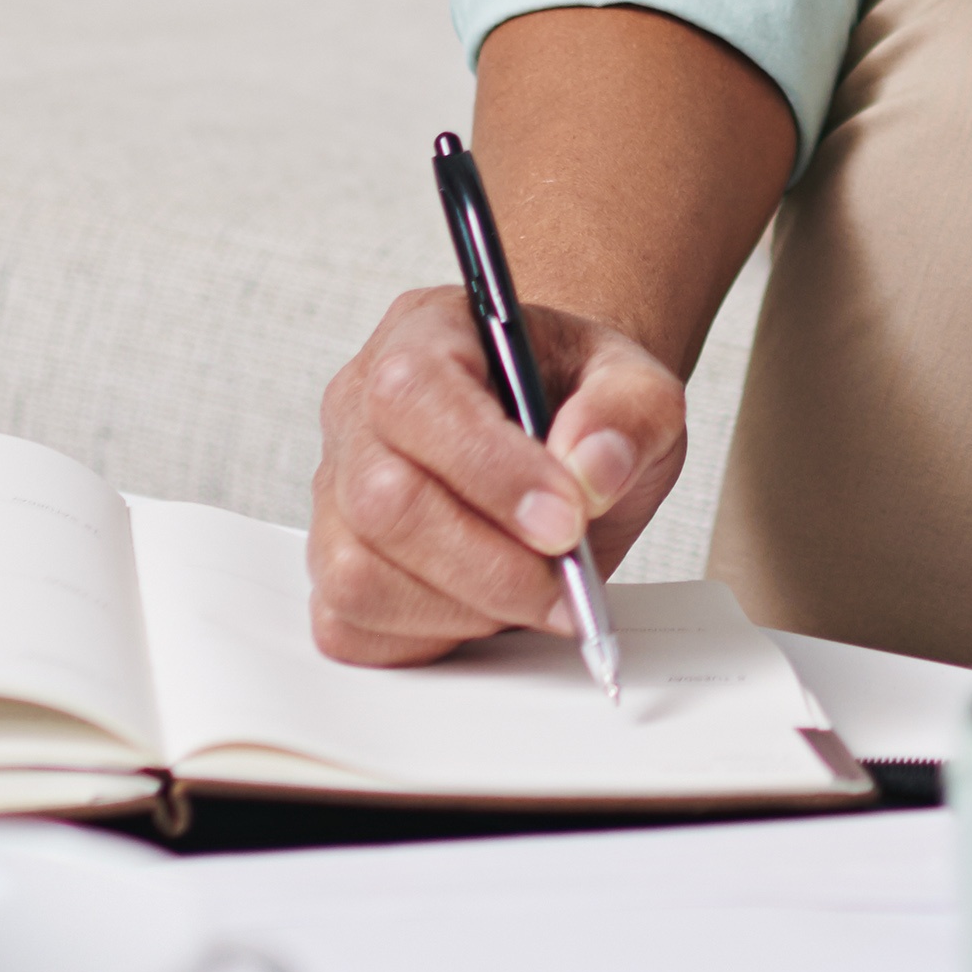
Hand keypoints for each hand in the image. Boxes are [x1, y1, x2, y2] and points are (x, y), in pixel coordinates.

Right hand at [308, 281, 686, 665]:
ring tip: (536, 590)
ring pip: (359, 574)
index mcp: (422, 335)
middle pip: (382, 498)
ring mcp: (334, 493)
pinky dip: (430, 636)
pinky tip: (489, 607)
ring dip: (465, 605)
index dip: (488, 468)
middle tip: (566, 578)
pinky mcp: (334, 566)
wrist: (562, 431)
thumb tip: (591, 472)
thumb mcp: (638, 384)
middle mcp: (358, 410)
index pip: (415, 394)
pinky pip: (352, 625)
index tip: (566, 520)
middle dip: (489, 561)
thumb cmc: (581, 400)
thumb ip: (630, 412)